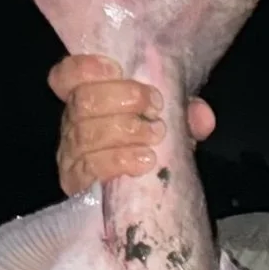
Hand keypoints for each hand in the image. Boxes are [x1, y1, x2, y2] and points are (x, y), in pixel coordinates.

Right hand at [51, 54, 215, 195]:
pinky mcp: (75, 183)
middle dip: (121, 98)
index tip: (117, 69)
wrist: (142, 201)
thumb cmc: (150, 150)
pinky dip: (119, 160)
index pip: (66, 76)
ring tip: (155, 136)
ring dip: (125, 131)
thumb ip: (185, 115)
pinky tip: (144, 161)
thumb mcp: (170, 126)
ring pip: (85, 134)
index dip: (84, 68)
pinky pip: (90, 167)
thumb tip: (202, 116)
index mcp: (88, 100)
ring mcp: (70, 154)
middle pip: (82, 101)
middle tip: (154, 108)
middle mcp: (72, 124)